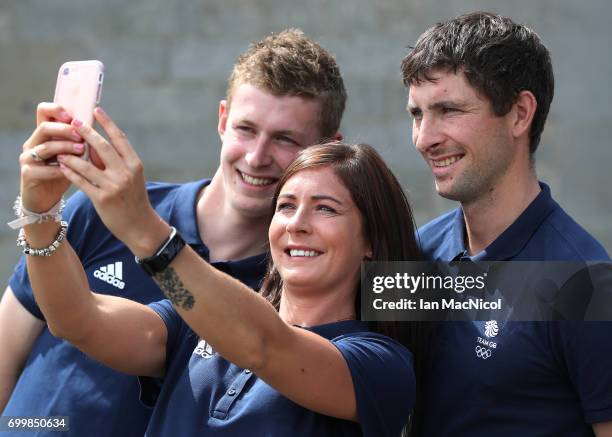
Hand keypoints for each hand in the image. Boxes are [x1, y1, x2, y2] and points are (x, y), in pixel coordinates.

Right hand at [19, 103, 84, 211]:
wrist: (47, 197)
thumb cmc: (65, 172)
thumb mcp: (73, 155)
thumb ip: (81, 141)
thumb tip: (102, 129)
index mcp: (44, 134)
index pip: (44, 112)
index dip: (57, 110)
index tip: (74, 116)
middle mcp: (33, 142)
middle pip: (45, 127)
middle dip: (65, 130)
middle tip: (81, 135)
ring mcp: (28, 157)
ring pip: (45, 148)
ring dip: (65, 148)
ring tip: (81, 150)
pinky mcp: (28, 173)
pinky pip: (44, 169)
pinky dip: (60, 169)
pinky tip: (72, 170)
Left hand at [57, 107, 169, 256]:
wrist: (140, 226)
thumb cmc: (134, 199)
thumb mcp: (133, 178)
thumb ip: (118, 162)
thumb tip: (97, 145)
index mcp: (135, 165)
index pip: (119, 138)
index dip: (107, 122)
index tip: (95, 109)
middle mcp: (126, 173)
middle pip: (102, 146)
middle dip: (85, 132)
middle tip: (73, 122)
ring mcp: (114, 186)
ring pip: (86, 164)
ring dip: (71, 155)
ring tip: (60, 148)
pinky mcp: (102, 199)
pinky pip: (81, 181)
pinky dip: (70, 172)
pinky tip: (62, 166)